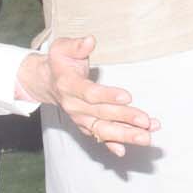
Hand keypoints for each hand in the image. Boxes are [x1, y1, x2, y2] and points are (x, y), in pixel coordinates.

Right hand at [16, 36, 159, 157]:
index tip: (128, 97)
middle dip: (125, 118)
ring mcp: (79, 118)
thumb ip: (76, 45)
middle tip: (146, 122)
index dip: (108, 96)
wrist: (45, 82)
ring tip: (146, 138)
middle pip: (101, 114)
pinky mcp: (84, 125)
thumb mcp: (62, 48)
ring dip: (125, 135)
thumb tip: (89, 40)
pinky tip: (124, 151)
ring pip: (102, 129)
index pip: (89, 93)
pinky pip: (98, 136)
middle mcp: (73, 105)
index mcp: (68, 85)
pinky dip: (110, 145)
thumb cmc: (60, 62)